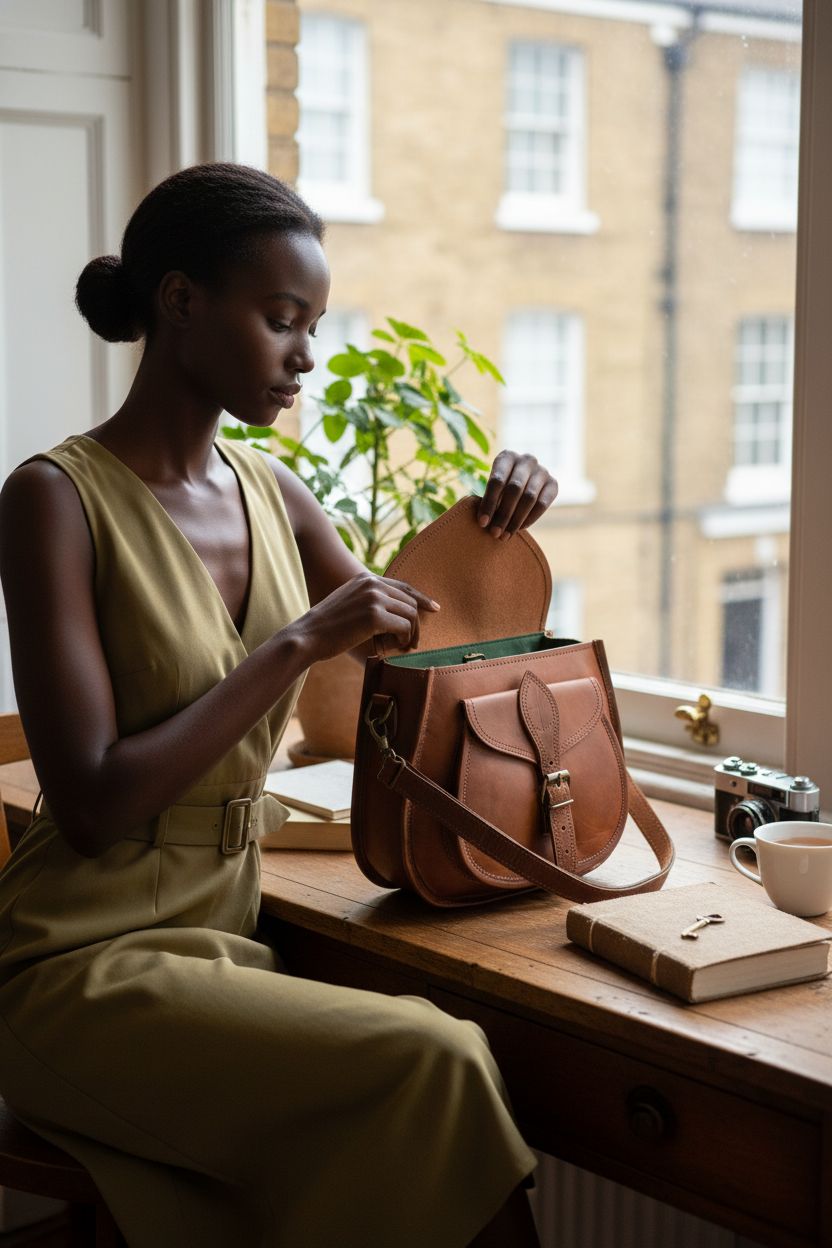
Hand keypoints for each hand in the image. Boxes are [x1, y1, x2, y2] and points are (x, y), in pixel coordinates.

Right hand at [295, 572, 439, 661]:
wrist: (307, 636)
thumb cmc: (326, 627)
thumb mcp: (348, 602)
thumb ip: (369, 600)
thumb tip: (395, 613)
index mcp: (366, 577)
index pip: (403, 586)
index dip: (421, 598)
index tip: (434, 608)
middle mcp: (371, 583)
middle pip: (409, 602)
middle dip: (415, 623)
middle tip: (412, 643)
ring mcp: (373, 598)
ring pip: (410, 614)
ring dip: (410, 633)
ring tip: (403, 646)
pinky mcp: (374, 615)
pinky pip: (403, 627)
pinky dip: (404, 640)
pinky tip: (396, 647)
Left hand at [477, 451, 558, 538]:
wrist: (525, 482)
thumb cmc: (501, 488)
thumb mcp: (493, 488)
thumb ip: (488, 500)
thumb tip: (484, 522)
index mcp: (507, 456)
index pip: (497, 480)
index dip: (489, 503)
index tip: (482, 522)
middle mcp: (526, 460)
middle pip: (514, 489)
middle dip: (503, 514)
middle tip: (494, 533)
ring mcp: (542, 470)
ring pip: (529, 497)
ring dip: (516, 519)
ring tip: (505, 535)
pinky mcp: (553, 483)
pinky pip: (542, 504)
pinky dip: (530, 518)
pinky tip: (519, 529)